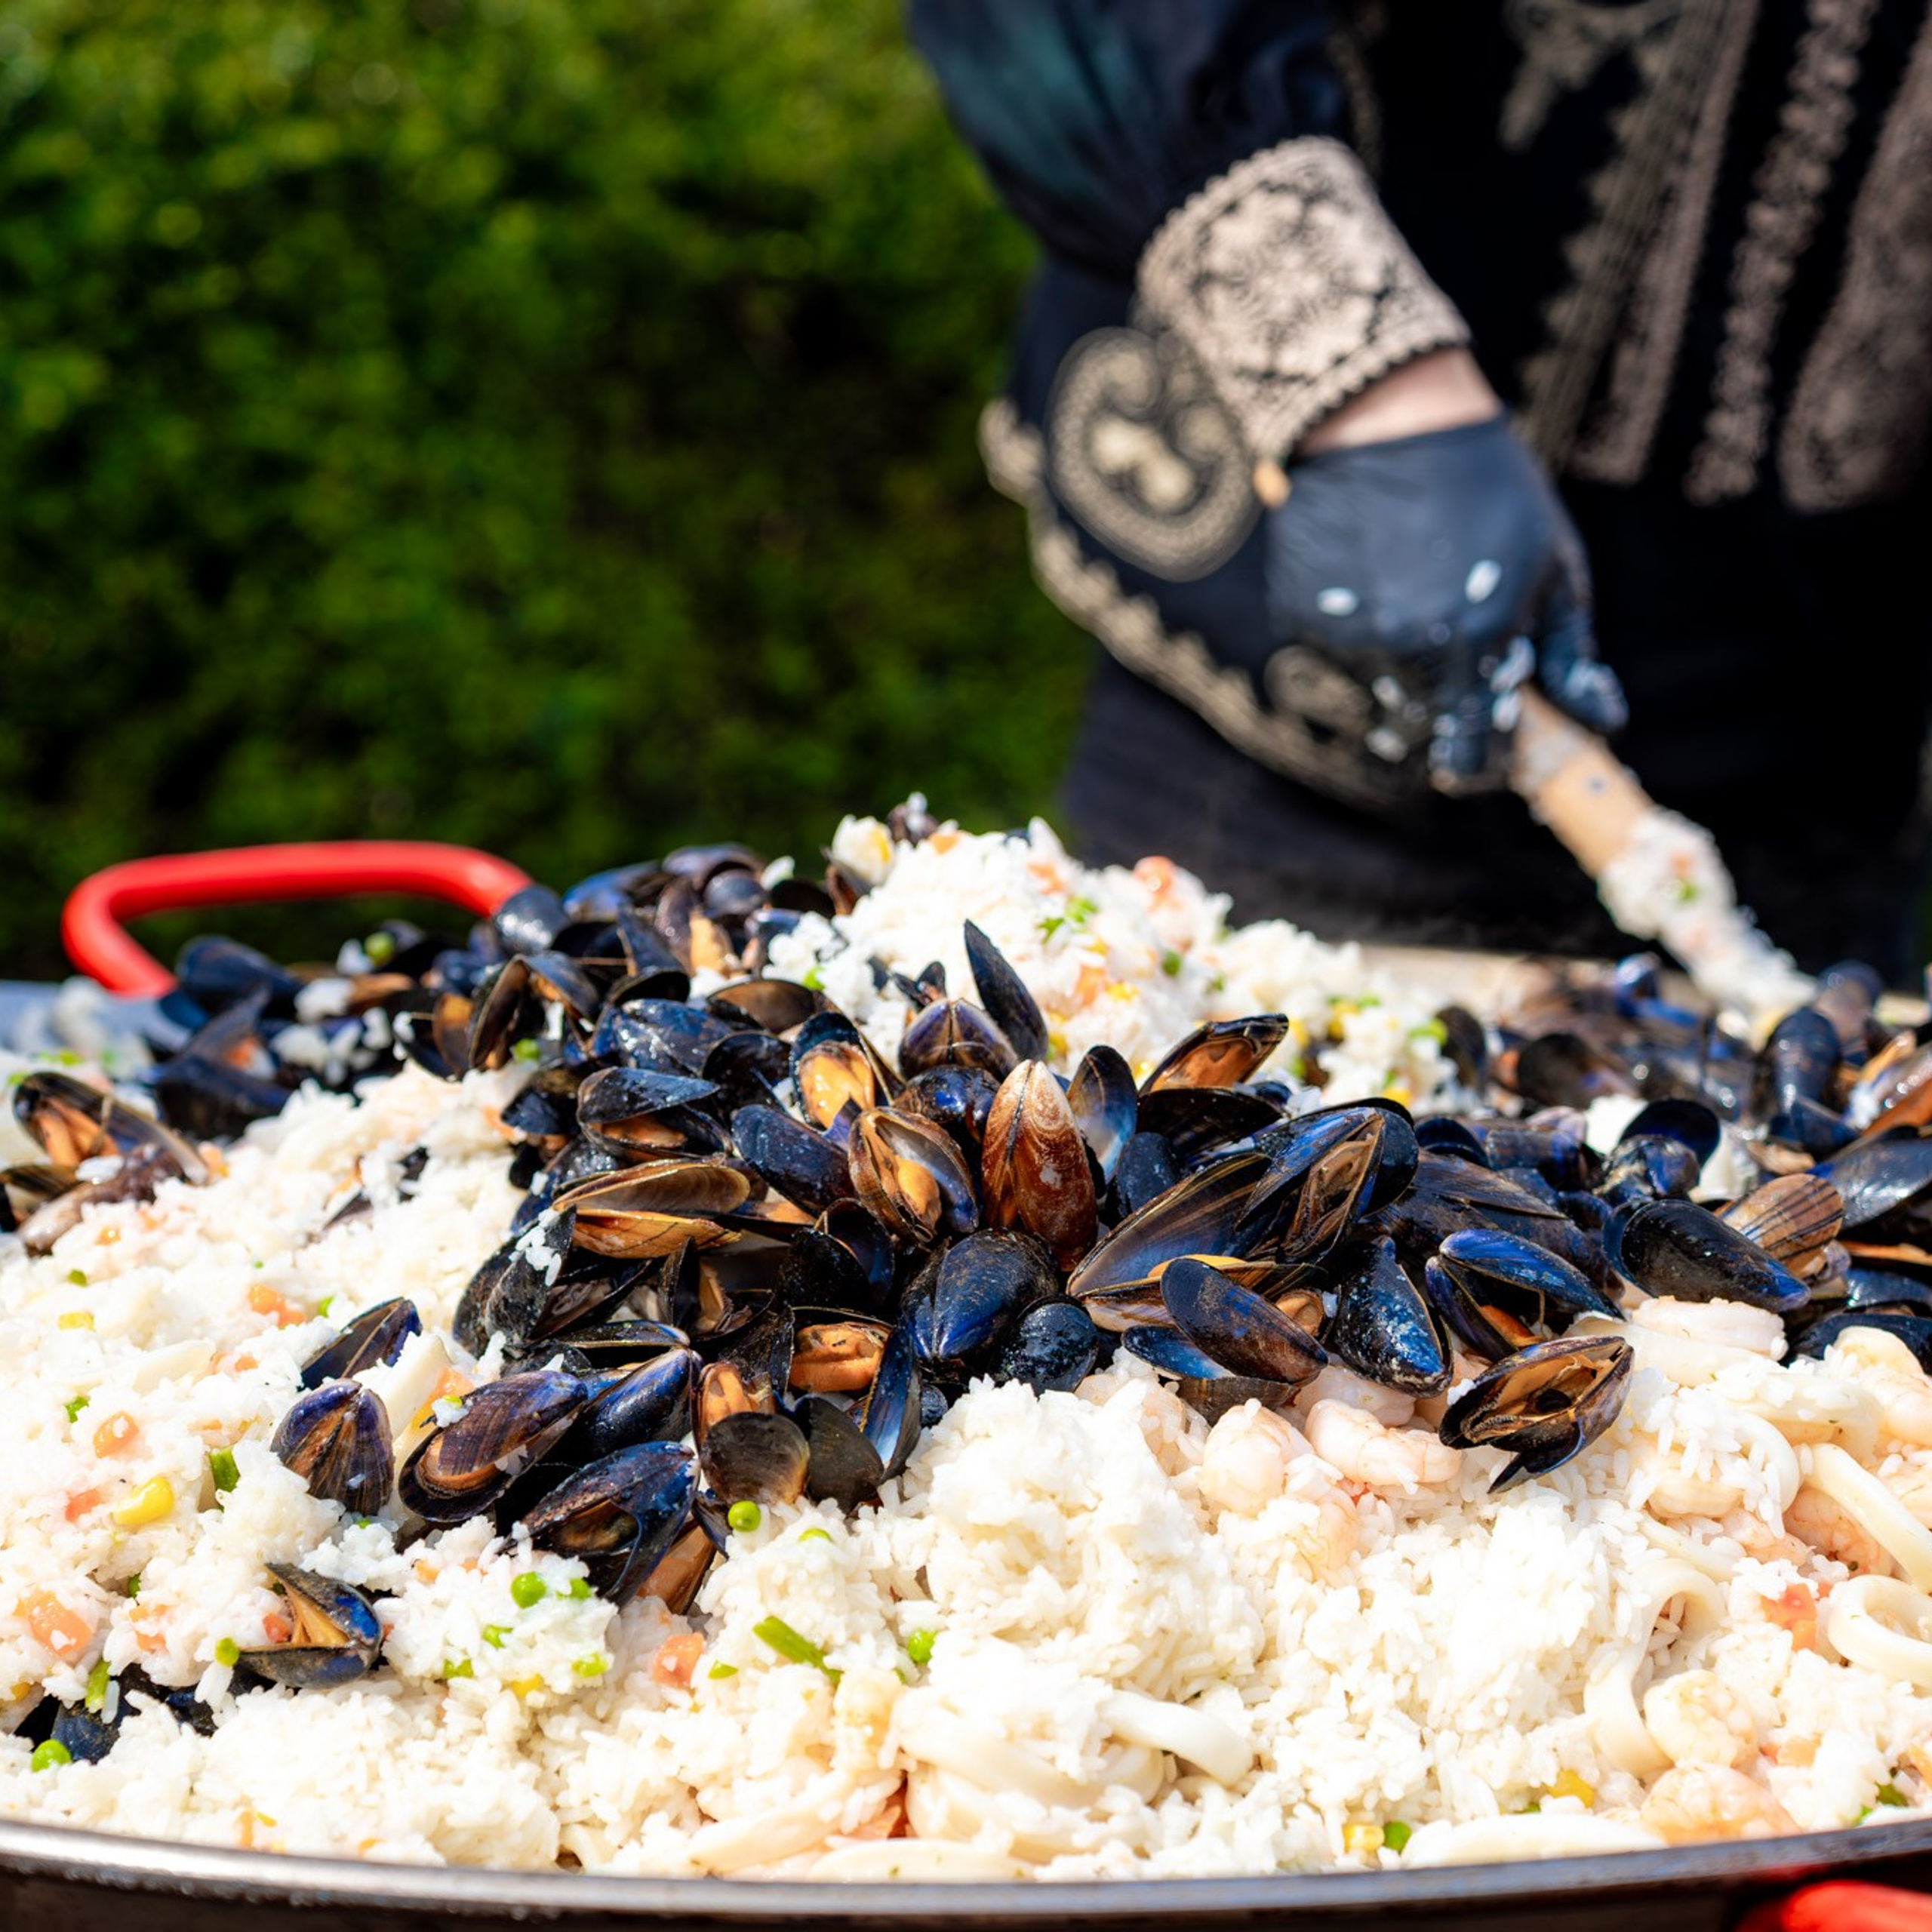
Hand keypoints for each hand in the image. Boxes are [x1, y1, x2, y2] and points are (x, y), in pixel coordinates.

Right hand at [1262, 353, 1624, 805]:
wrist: (1384, 415)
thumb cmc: (1489, 487)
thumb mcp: (1554, 566)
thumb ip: (1574, 657)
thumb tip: (1604, 725)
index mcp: (1477, 644)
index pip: (1473, 762)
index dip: (1488, 762)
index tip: (1496, 745)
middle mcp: (1404, 652)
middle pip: (1423, 730)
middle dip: (1446, 705)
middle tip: (1461, 641)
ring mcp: (1344, 638)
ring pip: (1378, 690)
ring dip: (1402, 663)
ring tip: (1417, 585)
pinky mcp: (1298, 619)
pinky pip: (1336, 655)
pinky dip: (1359, 631)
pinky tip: (1373, 571)